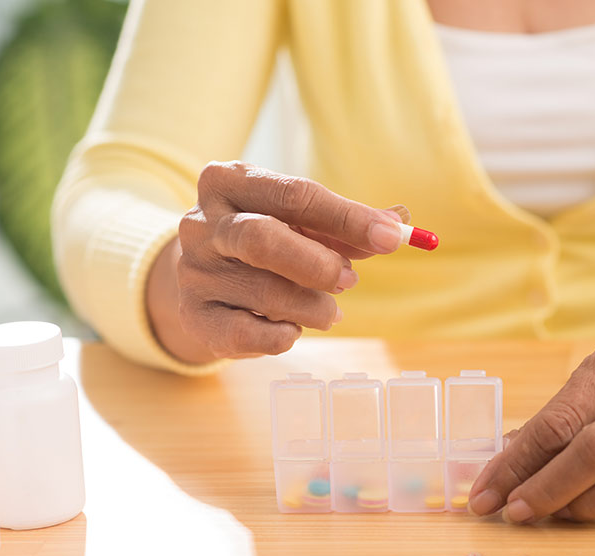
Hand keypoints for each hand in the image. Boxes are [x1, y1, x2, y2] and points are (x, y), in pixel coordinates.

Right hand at [147, 161, 405, 362]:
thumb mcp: (304, 224)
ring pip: (264, 293)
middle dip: (319, 264)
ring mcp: (193, 271)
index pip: (295, 194)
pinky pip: (248, 334)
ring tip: (329, 311)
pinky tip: (292, 328)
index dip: (349, 218)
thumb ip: (349, 225)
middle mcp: (203, 223)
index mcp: (231, 181)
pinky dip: (283, 336)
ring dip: (312, 307)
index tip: (392, 238)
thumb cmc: (268, 242)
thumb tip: (401, 222)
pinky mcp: (195, 317)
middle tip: (351, 281)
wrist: (205, 279)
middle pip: (262, 239)